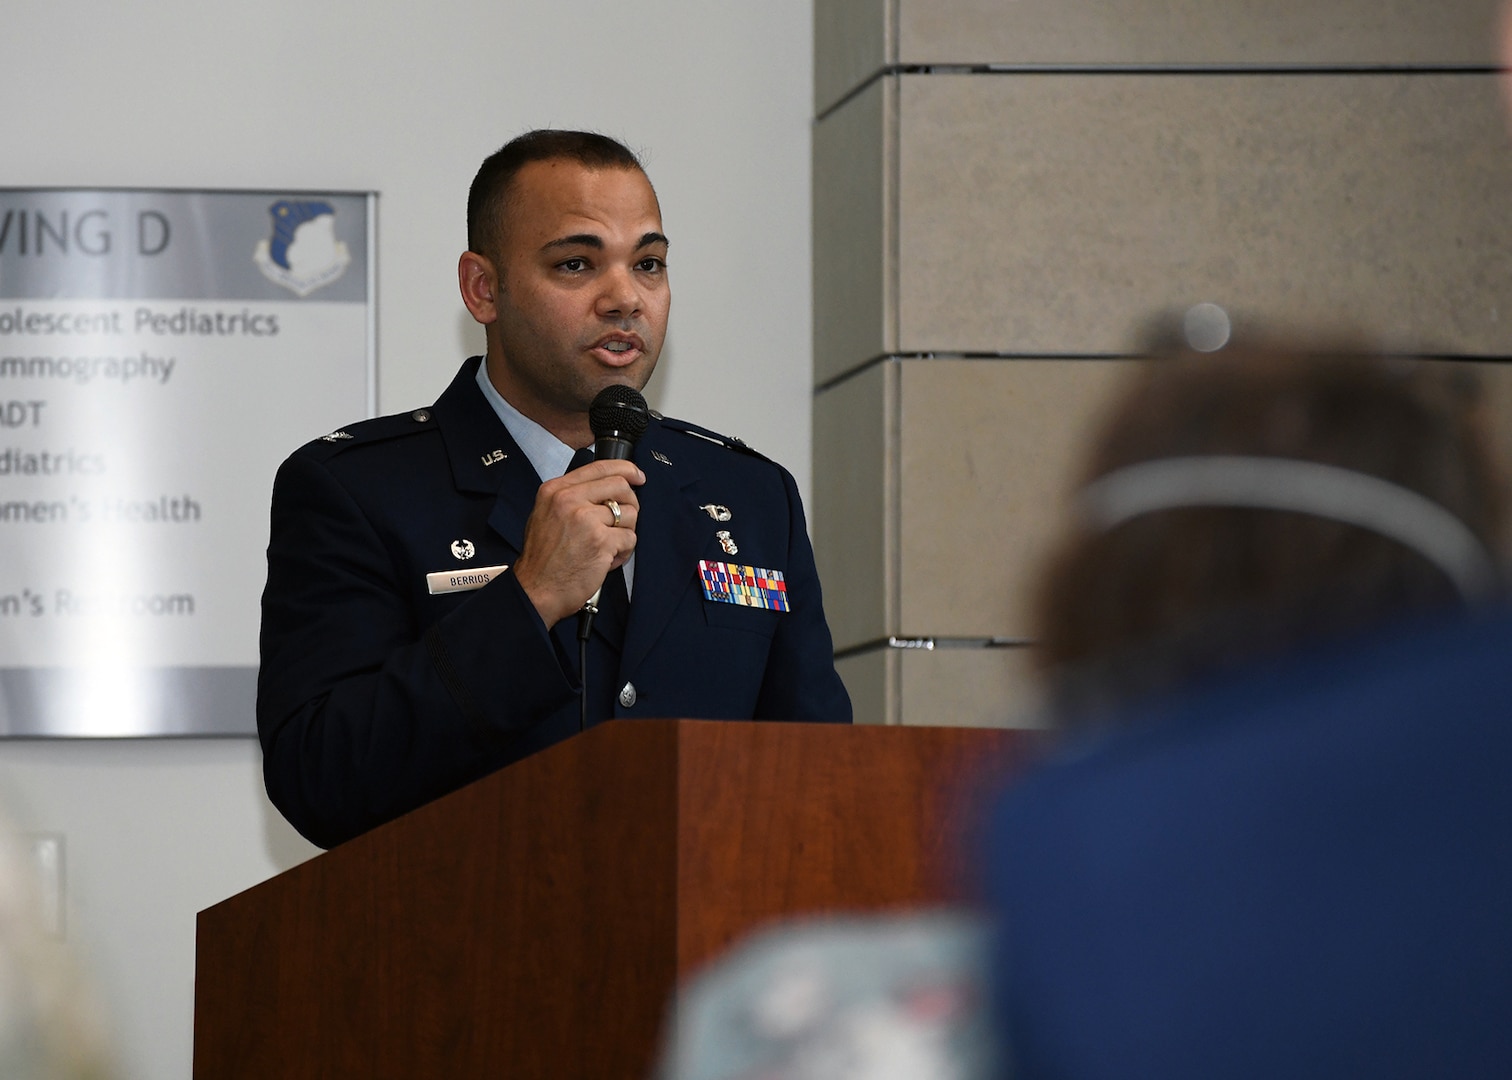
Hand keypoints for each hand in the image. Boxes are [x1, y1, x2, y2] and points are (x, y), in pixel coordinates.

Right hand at [512, 459, 643, 625]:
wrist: (535, 589)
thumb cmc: (542, 559)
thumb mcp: (546, 514)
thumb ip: (572, 497)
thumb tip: (606, 490)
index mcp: (556, 490)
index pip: (599, 467)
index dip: (625, 469)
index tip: (637, 476)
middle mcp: (569, 499)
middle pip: (620, 486)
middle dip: (630, 503)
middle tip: (624, 520)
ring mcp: (586, 519)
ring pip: (629, 513)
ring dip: (625, 532)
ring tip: (607, 547)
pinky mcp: (601, 541)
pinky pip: (629, 538)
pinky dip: (623, 552)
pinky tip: (606, 560)